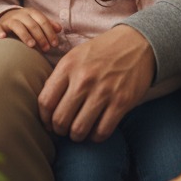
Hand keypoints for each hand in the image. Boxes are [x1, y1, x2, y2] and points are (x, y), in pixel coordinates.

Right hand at [0, 7, 60, 51]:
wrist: (6, 17)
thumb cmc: (26, 23)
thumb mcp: (37, 21)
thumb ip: (48, 25)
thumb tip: (59, 29)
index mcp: (31, 12)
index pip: (42, 21)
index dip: (49, 32)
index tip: (54, 44)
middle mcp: (20, 14)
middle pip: (32, 24)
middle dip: (40, 37)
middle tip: (46, 49)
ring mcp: (9, 20)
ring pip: (17, 25)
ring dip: (25, 35)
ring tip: (32, 45)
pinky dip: (0, 31)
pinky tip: (3, 37)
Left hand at [37, 25, 154, 142]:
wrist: (136, 43)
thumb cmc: (101, 52)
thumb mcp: (75, 55)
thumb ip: (59, 77)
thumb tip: (46, 106)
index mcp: (68, 66)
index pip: (46, 101)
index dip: (44, 118)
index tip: (48, 122)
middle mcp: (83, 79)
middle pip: (60, 119)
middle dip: (59, 130)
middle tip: (63, 130)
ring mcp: (103, 92)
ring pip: (79, 129)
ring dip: (76, 136)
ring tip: (78, 132)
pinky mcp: (121, 102)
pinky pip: (102, 131)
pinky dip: (95, 137)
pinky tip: (95, 131)